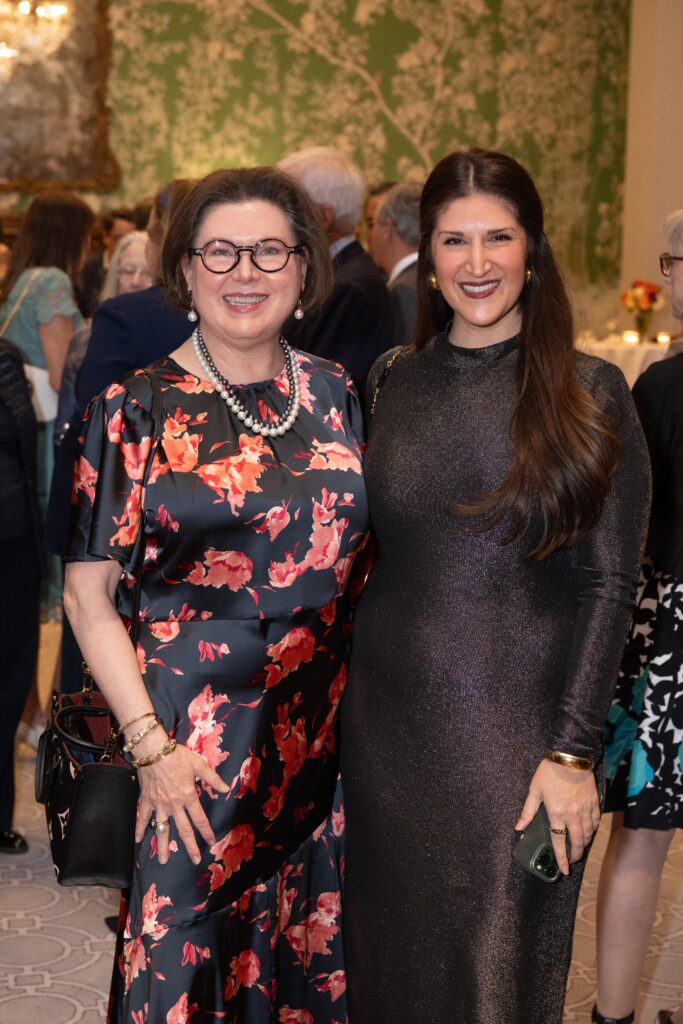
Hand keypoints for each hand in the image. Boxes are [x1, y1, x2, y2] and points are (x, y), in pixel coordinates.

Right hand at [135, 741, 228, 864]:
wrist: (153, 752)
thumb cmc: (177, 756)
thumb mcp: (199, 764)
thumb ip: (212, 778)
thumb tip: (226, 788)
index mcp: (188, 797)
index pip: (200, 819)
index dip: (206, 832)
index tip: (211, 842)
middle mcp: (174, 805)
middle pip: (184, 830)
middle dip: (190, 846)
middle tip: (195, 860)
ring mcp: (159, 805)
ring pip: (162, 830)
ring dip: (163, 846)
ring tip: (164, 861)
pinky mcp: (146, 801)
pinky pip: (143, 818)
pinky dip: (140, 829)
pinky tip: (138, 840)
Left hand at [515, 758, 600, 874]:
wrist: (570, 757)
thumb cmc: (550, 772)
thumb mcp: (535, 790)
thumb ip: (528, 811)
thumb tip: (518, 827)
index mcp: (556, 813)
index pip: (559, 841)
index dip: (561, 858)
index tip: (564, 870)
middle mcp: (573, 815)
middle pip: (577, 842)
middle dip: (575, 855)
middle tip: (572, 861)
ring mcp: (586, 810)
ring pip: (588, 834)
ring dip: (584, 844)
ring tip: (579, 848)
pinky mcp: (595, 803)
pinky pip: (596, 822)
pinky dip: (593, 830)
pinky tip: (589, 832)